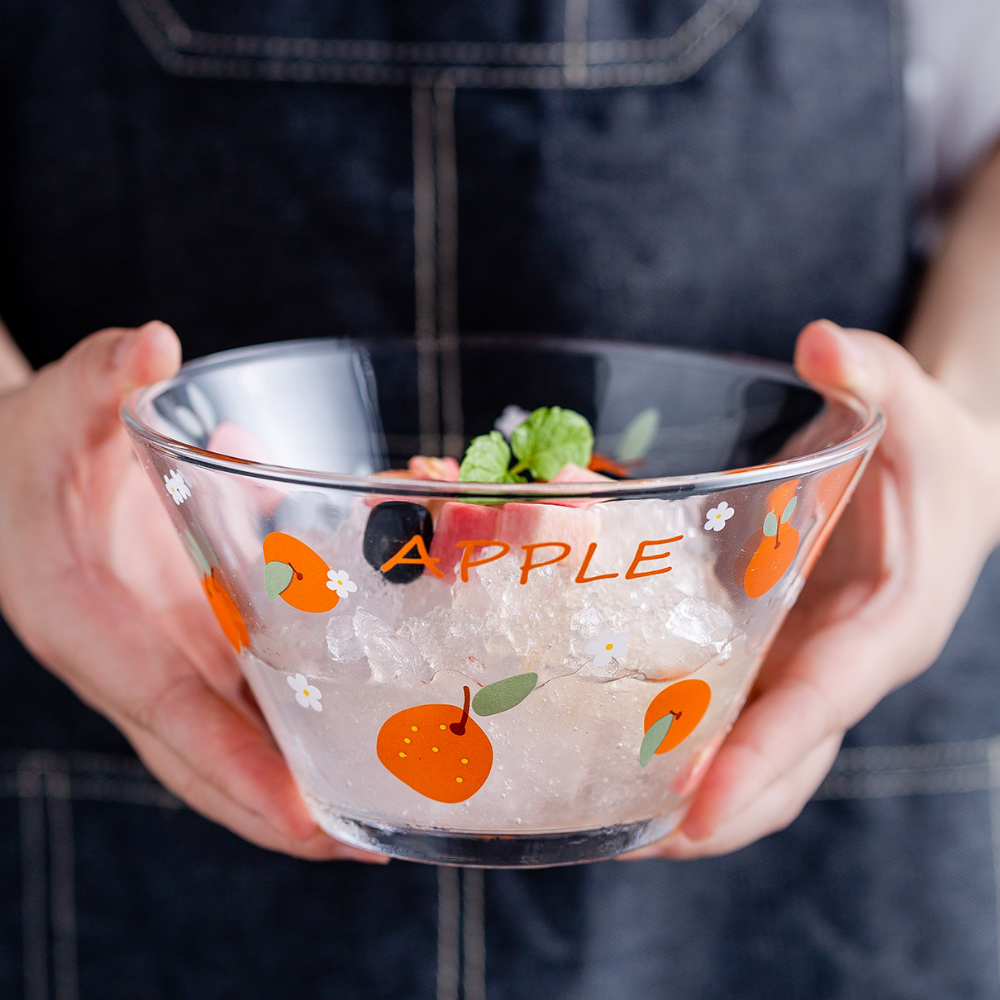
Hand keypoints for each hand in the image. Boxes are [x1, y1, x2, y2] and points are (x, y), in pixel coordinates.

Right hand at [0, 324, 384, 861]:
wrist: (13, 476)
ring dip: (294, 791)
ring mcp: (157, 661)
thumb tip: (151, 345)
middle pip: (202, 757)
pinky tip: (354, 748)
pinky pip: (239, 709)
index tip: (303, 812)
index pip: (166, 707)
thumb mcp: (61, 406)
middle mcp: (125, 659)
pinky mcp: (184, 648)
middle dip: (278, 810)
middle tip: (368, 842)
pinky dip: (290, 741)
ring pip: (224, 747)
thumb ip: (100, 378)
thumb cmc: (34, 447)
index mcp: (85, 618)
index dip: (233, 763)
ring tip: (381, 818)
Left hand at [626, 320, 999, 858]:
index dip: (763, 753)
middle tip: (632, 839)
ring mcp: (803, 672)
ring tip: (608, 826)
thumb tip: (822, 343)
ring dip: (687, 801)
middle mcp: (841, 666)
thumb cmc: (928, 455)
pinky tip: (613, 759)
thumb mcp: (913, 406)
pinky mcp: (772, 661)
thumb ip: (875, 374)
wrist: (935, 486)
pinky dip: (680, 751)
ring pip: (754, 760)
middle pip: (783, 763)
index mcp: (885, 624)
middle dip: (716, 810)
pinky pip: (730, 722)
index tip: (698, 804)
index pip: (823, 701)